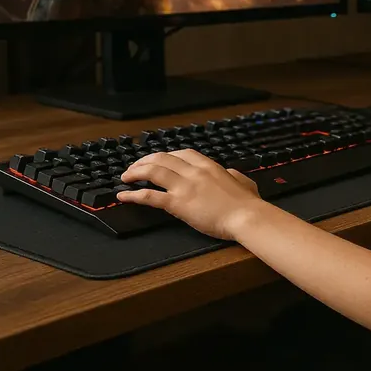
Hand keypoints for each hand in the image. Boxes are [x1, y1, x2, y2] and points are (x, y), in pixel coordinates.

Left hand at [117, 149, 263, 239]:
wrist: (246, 216)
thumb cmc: (247, 203)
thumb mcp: (242, 180)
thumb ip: (232, 175)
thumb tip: (229, 174)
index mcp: (208, 165)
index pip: (181, 153)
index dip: (165, 155)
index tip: (158, 160)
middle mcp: (193, 171)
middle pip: (162, 158)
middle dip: (144, 161)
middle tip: (135, 167)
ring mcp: (184, 186)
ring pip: (152, 171)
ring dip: (135, 172)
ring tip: (126, 177)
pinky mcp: (178, 203)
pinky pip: (150, 196)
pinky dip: (133, 194)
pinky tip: (124, 195)